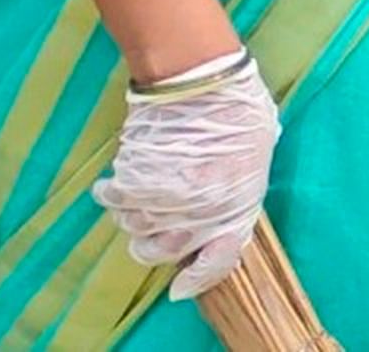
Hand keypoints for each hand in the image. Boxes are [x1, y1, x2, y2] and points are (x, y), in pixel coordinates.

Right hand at [92, 48, 275, 295]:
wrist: (201, 81)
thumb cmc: (238, 108)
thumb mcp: (256, 150)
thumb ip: (240, 182)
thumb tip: (227, 196)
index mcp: (237, 205)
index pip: (219, 258)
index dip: (199, 277)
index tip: (181, 288)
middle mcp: (199, 211)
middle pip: (161, 251)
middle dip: (155, 243)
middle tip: (155, 223)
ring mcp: (162, 199)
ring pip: (133, 228)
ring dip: (134, 216)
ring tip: (140, 192)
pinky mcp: (132, 181)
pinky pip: (113, 201)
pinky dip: (112, 194)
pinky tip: (115, 182)